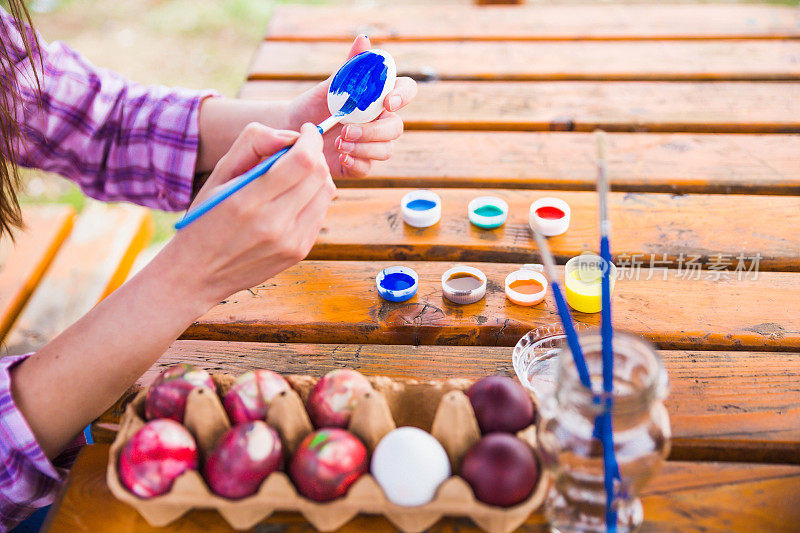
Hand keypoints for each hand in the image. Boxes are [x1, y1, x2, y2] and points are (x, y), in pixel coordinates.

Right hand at [165, 122, 334, 305]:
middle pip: (319, 175)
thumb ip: (252, 144)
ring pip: (326, 193)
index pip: (303, 160)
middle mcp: (274, 223)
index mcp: (248, 200)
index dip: (312, 139)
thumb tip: (290, 135)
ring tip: (295, 175)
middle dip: (315, 154)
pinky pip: (321, 213)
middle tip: (300, 149)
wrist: (198, 274)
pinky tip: (292, 199)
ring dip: (317, 176)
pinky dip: (313, 198)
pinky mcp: (299, 252)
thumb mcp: (218, 174)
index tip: (307, 130)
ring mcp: (290, 241)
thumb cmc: (206, 218)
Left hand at [286, 35, 417, 178]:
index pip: (405, 91)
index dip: (403, 96)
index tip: (387, 102)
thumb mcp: (328, 87)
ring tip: (339, 143)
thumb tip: (363, 40)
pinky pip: (368, 168)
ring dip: (365, 147)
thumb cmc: (313, 106)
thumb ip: (349, 69)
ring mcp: (371, 145)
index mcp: (378, 99)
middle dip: (374, 130)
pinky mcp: (359, 164)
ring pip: (386, 150)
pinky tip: (340, 155)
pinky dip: (356, 161)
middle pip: (396, 127)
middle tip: (347, 130)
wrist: (292, 132)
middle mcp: (379, 122)